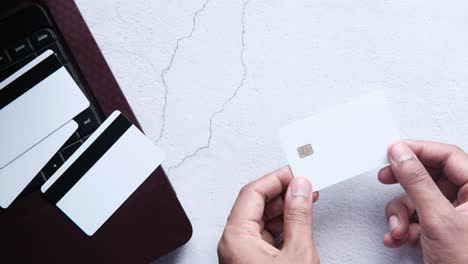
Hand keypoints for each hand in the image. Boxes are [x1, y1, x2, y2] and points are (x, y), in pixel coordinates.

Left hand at [218, 166, 319, 263]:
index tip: (296, 173)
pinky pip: (262, 238)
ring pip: (259, 222)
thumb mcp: (297, 254)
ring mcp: (239, 256)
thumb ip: (298, 218)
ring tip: (305, 202)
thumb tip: (300, 190)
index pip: (252, 193)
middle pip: (255, 205)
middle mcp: (232, 245)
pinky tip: (297, 222)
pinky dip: (280, 228)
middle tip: (304, 185)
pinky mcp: (250, 263)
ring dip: (283, 210)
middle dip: (282, 193)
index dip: (277, 179)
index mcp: (235, 238)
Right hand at [378, 140, 467, 263]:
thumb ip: (416, 181)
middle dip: (404, 184)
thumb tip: (400, 153)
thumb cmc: (466, 263)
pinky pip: (416, 216)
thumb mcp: (437, 219)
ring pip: (417, 198)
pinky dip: (403, 226)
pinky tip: (399, 237)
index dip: (418, 150)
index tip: (393, 151)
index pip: (447, 155)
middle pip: (429, 175)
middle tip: (385, 177)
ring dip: (400, 213)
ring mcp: (454, 215)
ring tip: (398, 229)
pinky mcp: (440, 229)